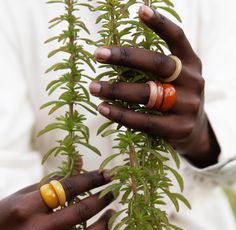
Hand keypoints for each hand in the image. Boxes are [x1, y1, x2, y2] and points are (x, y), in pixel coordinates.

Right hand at [0, 170, 114, 229]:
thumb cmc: (5, 216)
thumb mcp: (21, 196)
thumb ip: (48, 184)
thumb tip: (74, 170)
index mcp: (28, 208)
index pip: (69, 188)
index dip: (92, 179)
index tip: (107, 174)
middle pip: (81, 211)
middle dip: (102, 199)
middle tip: (113, 190)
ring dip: (104, 223)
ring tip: (112, 212)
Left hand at [89, 6, 219, 167]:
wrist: (195, 130)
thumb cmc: (177, 98)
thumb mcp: (177, 78)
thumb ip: (158, 67)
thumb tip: (119, 56)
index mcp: (191, 63)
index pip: (178, 38)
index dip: (160, 23)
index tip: (139, 10)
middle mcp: (193, 81)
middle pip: (157, 64)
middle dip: (124, 58)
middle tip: (98, 54)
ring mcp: (188, 106)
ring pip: (146, 94)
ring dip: (115, 90)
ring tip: (93, 86)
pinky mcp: (178, 129)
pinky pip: (144, 121)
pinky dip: (120, 114)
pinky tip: (103, 108)